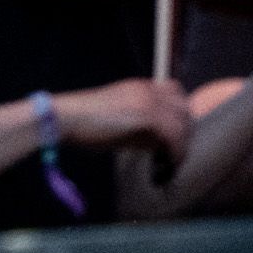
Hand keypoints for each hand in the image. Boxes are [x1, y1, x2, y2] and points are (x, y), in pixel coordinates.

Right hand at [56, 77, 192, 161]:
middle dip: (184, 133)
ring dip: (179, 147)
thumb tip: (154, 142)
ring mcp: (148, 103)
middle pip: (185, 108)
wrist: (67, 117)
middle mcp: (147, 90)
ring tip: (167, 163)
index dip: (179, 113)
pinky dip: (173, 155)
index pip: (176, 91)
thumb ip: (137, 120)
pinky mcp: (146, 118)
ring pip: (182, 125)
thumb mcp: (116, 114)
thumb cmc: (83, 121)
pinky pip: (174, 138)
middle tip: (172, 154)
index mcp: (139, 86)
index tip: (173, 134)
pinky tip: (163, 166)